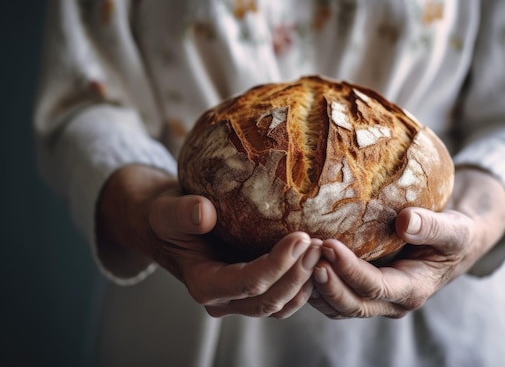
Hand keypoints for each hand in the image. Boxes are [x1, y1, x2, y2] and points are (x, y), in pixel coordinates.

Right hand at [96, 165, 321, 318]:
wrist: (170, 226)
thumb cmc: (168, 217)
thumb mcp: (167, 210)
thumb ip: (182, 213)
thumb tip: (204, 212)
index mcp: (204, 285)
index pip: (248, 283)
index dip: (278, 263)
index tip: (301, 236)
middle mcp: (225, 299)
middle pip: (270, 300)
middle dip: (300, 274)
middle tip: (322, 243)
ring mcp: (242, 298)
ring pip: (282, 304)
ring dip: (307, 281)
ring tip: (326, 249)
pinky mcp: (256, 289)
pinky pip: (285, 296)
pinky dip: (305, 282)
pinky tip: (319, 257)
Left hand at [308, 167, 504, 318]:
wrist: (454, 244)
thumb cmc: (455, 234)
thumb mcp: (452, 228)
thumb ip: (431, 226)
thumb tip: (405, 220)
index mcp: (413, 289)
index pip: (374, 287)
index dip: (349, 270)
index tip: (328, 244)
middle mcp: (391, 302)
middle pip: (350, 304)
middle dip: (325, 282)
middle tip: (306, 253)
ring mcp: (375, 300)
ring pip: (337, 306)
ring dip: (315, 287)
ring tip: (297, 257)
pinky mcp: (362, 291)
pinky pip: (333, 297)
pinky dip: (315, 285)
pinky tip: (301, 262)